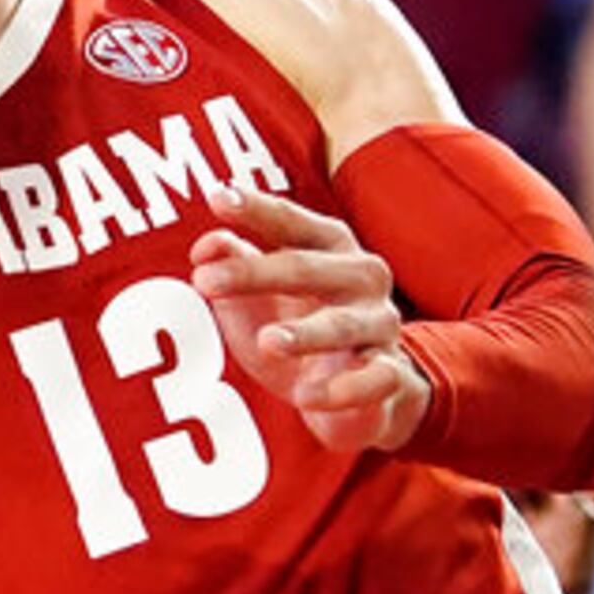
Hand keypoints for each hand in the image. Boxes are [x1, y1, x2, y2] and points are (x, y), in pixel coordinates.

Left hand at [189, 183, 431, 454]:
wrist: (357, 390)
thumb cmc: (297, 324)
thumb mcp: (256, 295)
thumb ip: (232, 264)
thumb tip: (207, 247)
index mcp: (329, 247)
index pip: (290, 223)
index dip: (255, 209)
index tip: (215, 197)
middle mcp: (361, 277)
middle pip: (306, 269)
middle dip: (254, 273)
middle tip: (204, 281)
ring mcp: (379, 325)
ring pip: (341, 325)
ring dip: (304, 333)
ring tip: (268, 342)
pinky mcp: (389, 374)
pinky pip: (371, 379)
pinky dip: (341, 390)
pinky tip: (307, 396)